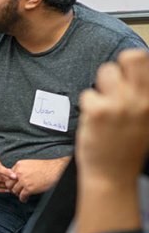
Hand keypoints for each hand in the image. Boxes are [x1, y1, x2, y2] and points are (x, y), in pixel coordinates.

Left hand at [6, 158, 68, 201]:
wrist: (54, 169)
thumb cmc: (44, 166)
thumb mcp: (29, 164)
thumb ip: (22, 169)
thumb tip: (17, 176)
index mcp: (18, 165)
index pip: (9, 175)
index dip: (11, 181)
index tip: (14, 184)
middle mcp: (19, 173)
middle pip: (9, 183)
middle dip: (11, 188)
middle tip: (15, 191)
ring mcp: (23, 181)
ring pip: (14, 190)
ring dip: (17, 194)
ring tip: (21, 196)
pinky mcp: (29, 188)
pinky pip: (22, 196)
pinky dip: (22, 199)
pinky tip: (25, 199)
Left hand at [79, 50, 148, 180]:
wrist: (112, 175)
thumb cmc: (128, 146)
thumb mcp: (146, 119)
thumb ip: (144, 95)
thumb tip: (140, 67)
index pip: (145, 60)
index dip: (134, 64)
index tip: (129, 75)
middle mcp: (141, 100)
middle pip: (130, 57)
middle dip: (120, 66)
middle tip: (115, 85)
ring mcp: (120, 105)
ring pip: (106, 71)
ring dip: (102, 85)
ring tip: (105, 104)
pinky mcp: (98, 111)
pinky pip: (88, 94)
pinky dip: (88, 105)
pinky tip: (95, 119)